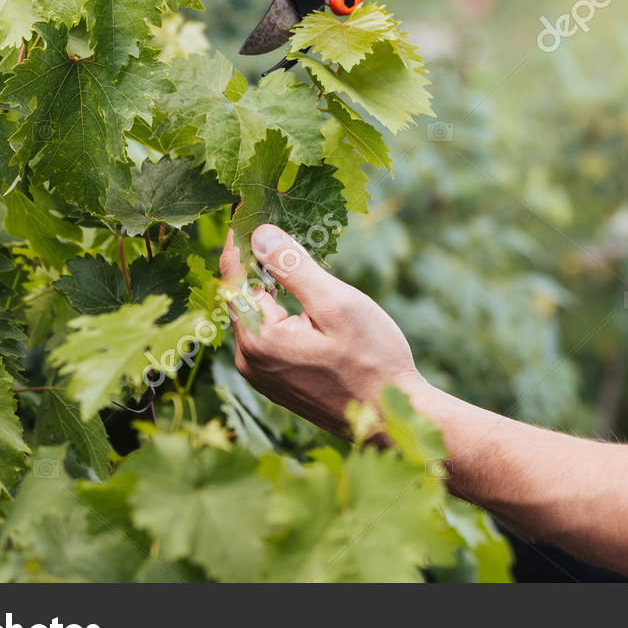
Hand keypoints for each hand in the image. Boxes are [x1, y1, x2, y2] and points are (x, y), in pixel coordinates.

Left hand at [220, 224, 424, 435]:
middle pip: (242, 297)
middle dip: (255, 262)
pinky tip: (299, 299)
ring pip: (255, 317)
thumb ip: (292, 267)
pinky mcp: (277, 383)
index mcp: (259, 339)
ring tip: (287, 257)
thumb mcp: (336, 303)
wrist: (392, 417)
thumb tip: (259, 233)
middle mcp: (250, 360)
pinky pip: (266, 336)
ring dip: (268, 287)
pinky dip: (277, 311)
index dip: (239, 241)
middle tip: (271, 224)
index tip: (246, 210)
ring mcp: (262, 376)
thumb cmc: (372, 359)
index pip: (235, 277)